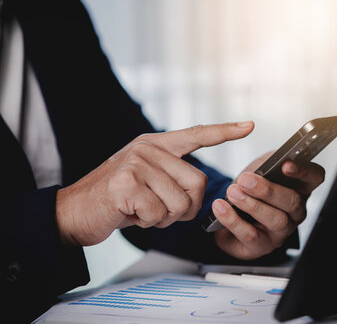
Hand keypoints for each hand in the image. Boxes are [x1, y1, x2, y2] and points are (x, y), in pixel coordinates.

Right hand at [56, 122, 253, 245]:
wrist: (75, 212)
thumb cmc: (119, 200)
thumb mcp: (148, 180)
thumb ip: (172, 176)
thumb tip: (200, 190)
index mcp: (156, 144)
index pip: (197, 134)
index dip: (225, 131)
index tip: (249, 126)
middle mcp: (147, 148)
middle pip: (198, 182)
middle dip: (187, 207)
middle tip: (161, 211)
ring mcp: (136, 163)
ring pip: (180, 202)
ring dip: (166, 218)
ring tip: (143, 211)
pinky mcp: (125, 183)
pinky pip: (159, 214)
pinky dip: (149, 223)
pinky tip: (131, 214)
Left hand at [212, 152, 324, 259]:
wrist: (230, 213)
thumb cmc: (251, 190)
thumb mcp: (260, 169)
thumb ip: (268, 162)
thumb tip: (272, 159)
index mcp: (300, 188)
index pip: (314, 178)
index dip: (303, 171)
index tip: (285, 165)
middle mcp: (295, 212)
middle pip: (292, 201)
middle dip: (267, 190)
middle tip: (246, 180)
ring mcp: (281, 232)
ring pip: (275, 220)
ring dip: (252, 205)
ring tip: (233, 193)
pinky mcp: (262, 246)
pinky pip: (251, 235)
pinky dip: (233, 220)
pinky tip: (221, 208)